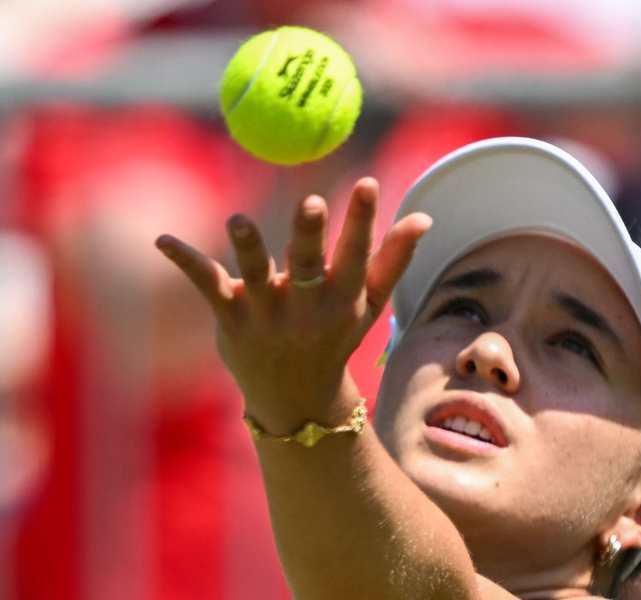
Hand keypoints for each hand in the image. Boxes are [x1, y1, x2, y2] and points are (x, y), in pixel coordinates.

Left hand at [155, 178, 431, 432]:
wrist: (295, 397)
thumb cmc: (335, 338)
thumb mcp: (370, 304)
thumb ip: (393, 259)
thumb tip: (422, 216)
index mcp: (343, 300)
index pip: (356, 256)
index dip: (362, 221)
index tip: (367, 183)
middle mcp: (306, 310)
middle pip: (307, 268)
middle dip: (310, 236)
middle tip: (311, 203)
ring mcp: (266, 317)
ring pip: (255, 277)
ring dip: (248, 249)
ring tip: (238, 220)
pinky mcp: (231, 320)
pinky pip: (208, 286)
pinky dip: (185, 261)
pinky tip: (161, 240)